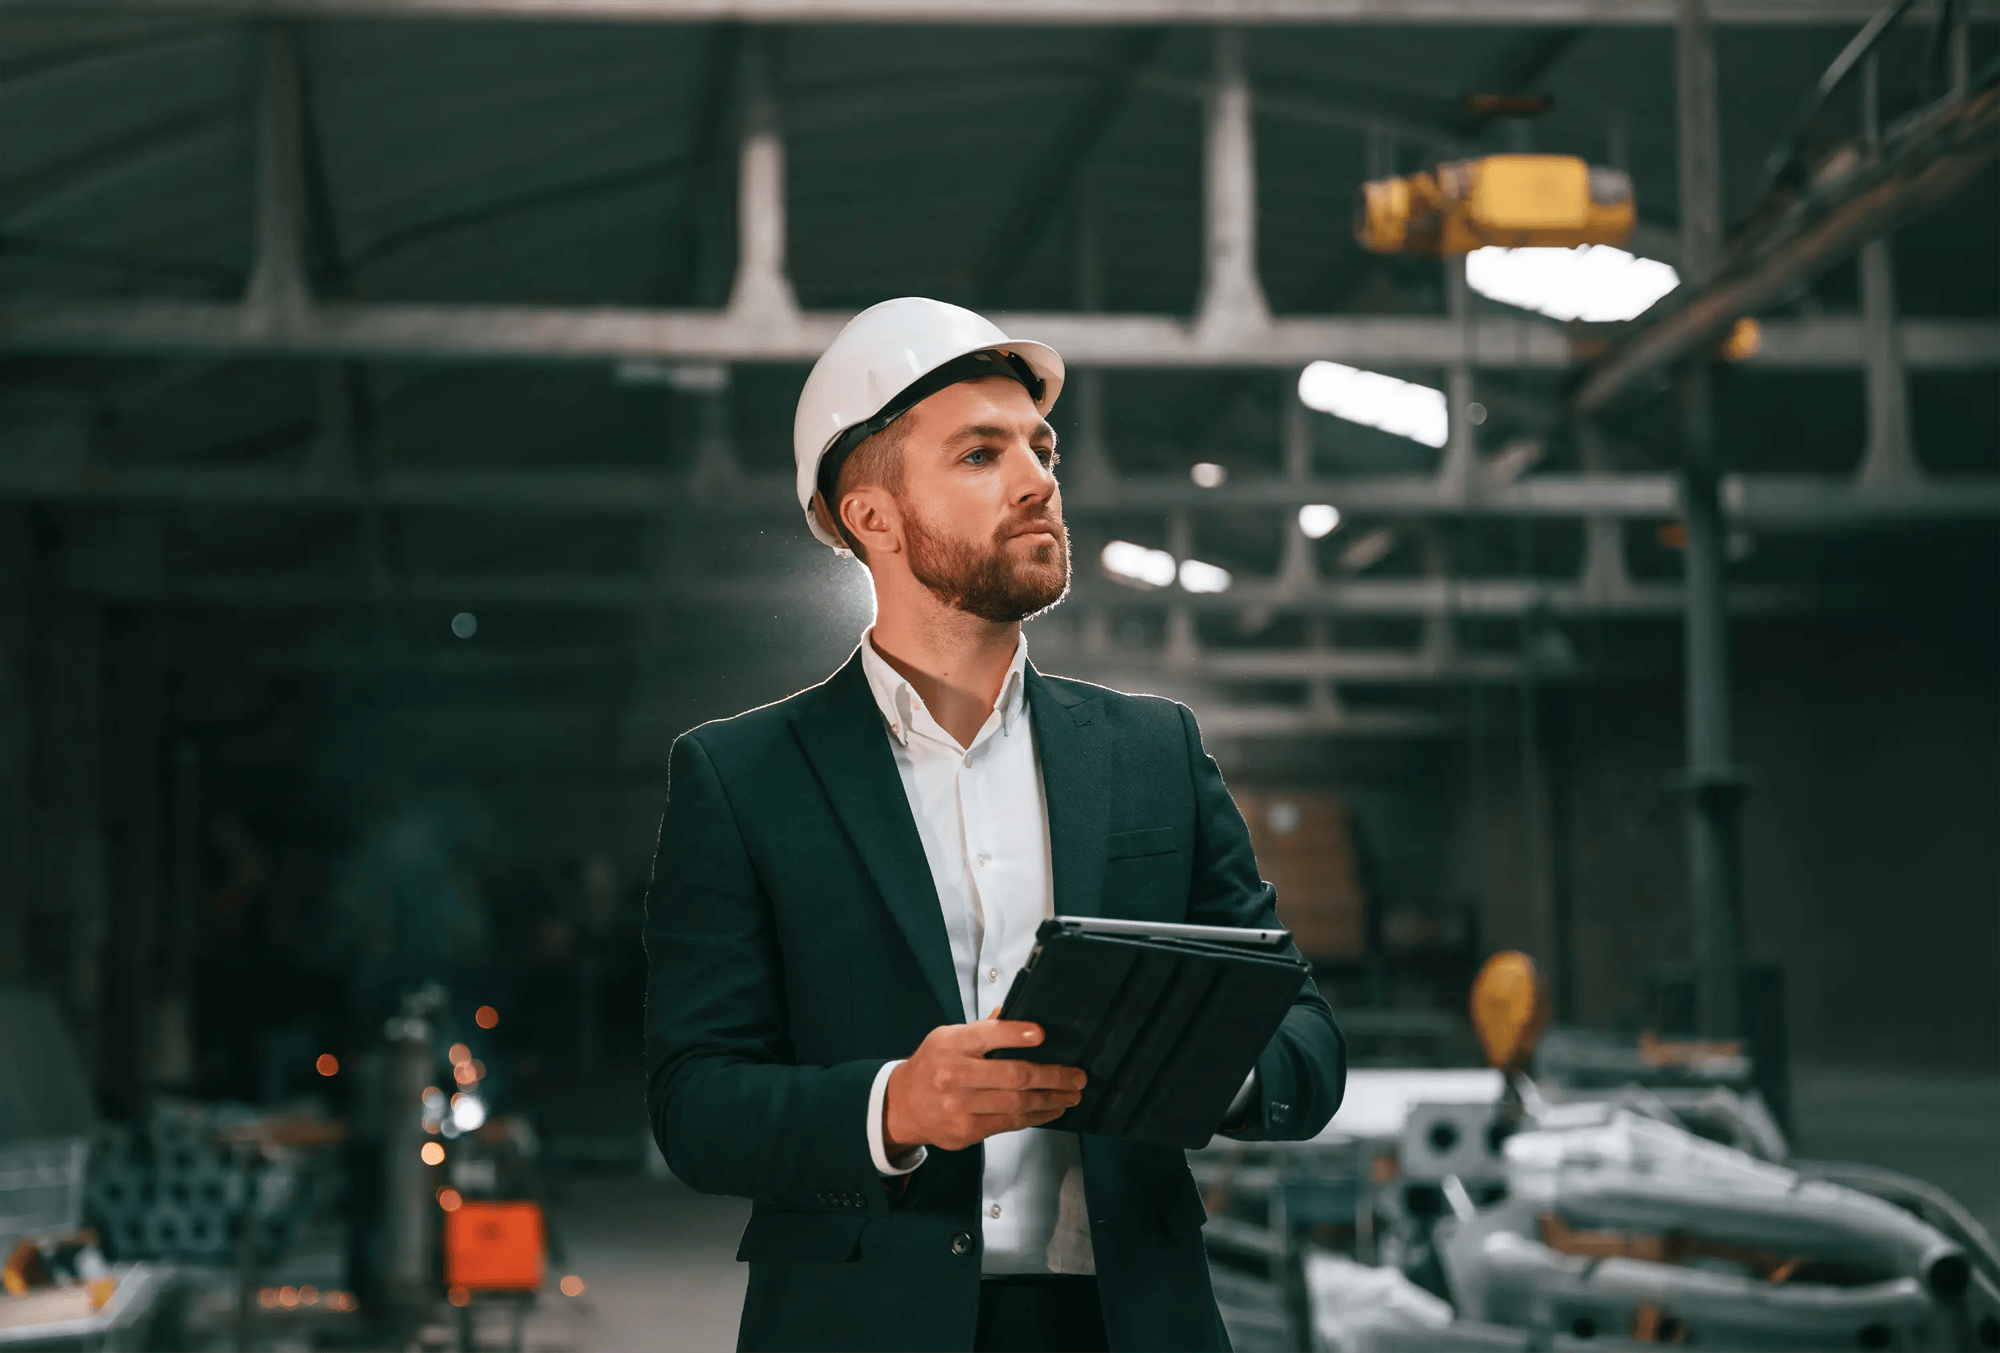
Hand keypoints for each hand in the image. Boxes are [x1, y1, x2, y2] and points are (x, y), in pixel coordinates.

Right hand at [882, 1012, 1086, 1154]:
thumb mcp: (949, 1037)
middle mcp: (954, 1074)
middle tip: (1077, 1075)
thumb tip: (1017, 1016)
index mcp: (951, 1044)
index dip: (1017, 1034)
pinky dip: (1036, 1116)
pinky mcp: (966, 1130)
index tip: (1042, 1034)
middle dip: (1052, 1076)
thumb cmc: (933, 1065)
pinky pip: (1010, 1123)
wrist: (903, 1105)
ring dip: (1051, 1099)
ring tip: (1072, 1094)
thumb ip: (983, 1030)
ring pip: (1016, 1103)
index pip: (988, 1035)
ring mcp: (960, 1106)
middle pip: (1012, 1075)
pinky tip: (1052, 1110)